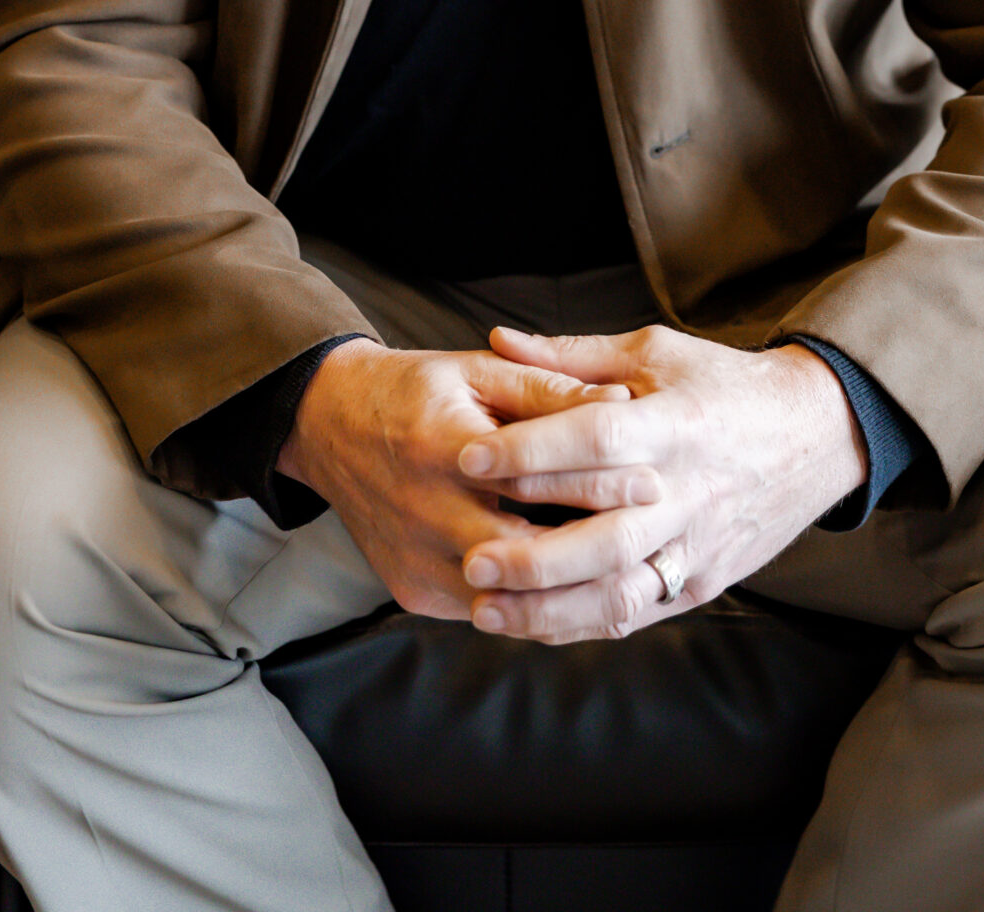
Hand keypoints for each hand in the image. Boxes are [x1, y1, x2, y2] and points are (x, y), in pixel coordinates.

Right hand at [276, 337, 630, 618]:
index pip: (535, 478)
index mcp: (442, 448)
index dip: (598, 482)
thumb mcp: (478, 371)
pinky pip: (488, 611)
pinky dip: (532, 602)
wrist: (332, 427)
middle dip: (593, 549)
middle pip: (528, 553)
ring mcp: (416, 563)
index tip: (651, 483)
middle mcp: (424, 514)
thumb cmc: (415, 392)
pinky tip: (574, 584)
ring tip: (624, 568)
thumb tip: (621, 400)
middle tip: (649, 538)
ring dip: (568, 587)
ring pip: (512, 598)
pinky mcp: (413, 593)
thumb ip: (549, 388)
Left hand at [454, 325, 867, 645]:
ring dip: (549, 608)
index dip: (531, 451)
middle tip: (469, 558)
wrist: (816, 434)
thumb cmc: (723, 385)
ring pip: (620, 591)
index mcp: (673, 425)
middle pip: (606, 536)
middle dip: (532, 556)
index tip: (468, 457)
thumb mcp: (654, 352)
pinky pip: (637, 612)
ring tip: (486, 606)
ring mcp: (697, 544)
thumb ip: (573, 357)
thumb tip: (499, 340)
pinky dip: (581, 622)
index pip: (597, 441)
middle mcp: (686, 492)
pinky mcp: (703, 582)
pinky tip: (532, 621)